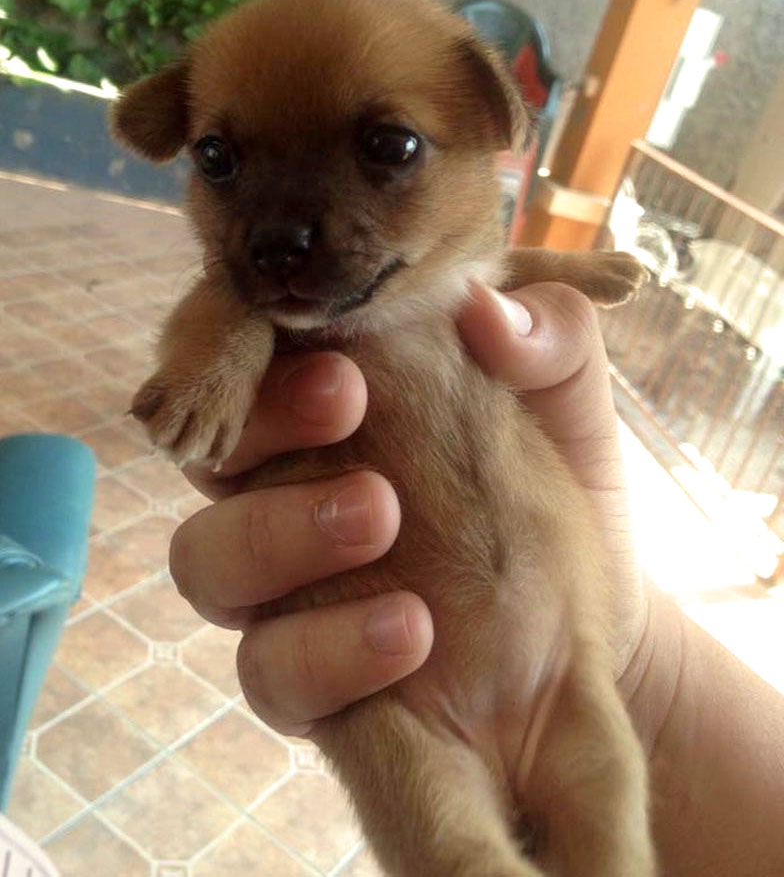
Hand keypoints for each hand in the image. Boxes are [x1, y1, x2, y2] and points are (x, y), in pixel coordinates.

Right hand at [172, 282, 648, 735]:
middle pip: (210, 448)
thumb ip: (548, 333)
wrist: (593, 619)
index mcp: (325, 408)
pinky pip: (267, 670)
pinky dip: (326, 651)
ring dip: (278, 531)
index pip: (248, 358)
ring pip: (204, 558)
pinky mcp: (307, 677)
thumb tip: (483, 301)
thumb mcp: (568, 398)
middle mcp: (285, 489)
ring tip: (383, 515)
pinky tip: (414, 631)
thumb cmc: (553, 486)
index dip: (256, 344)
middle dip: (266, 418)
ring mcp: (287, 588)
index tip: (340, 356)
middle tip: (351, 399)